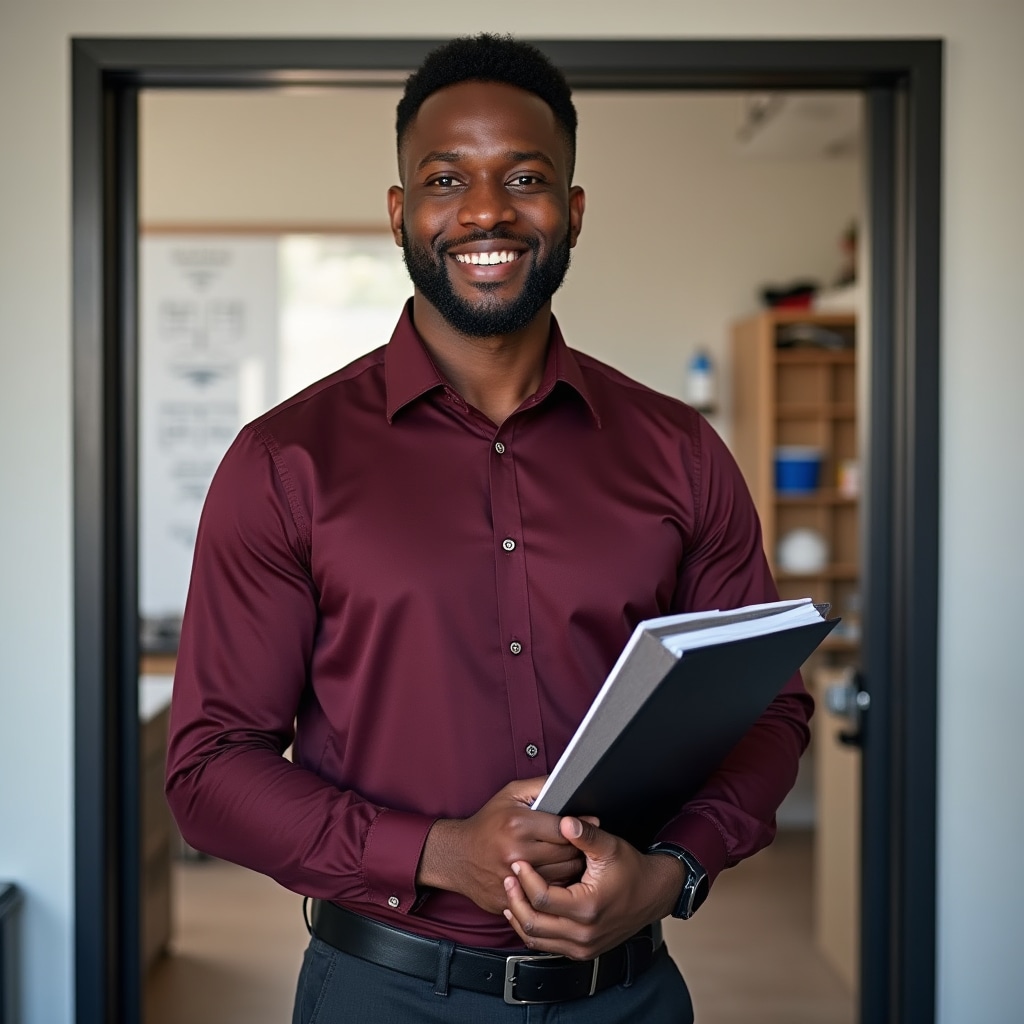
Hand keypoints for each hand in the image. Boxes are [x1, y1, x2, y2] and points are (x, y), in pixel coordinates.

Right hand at [417, 778, 587, 914]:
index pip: (564, 829)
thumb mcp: (510, 794)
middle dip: (579, 848)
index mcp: (518, 824)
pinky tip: (554, 874)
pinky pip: (548, 895)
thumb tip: (569, 784)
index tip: (592, 823)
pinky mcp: (512, 899)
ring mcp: (514, 879)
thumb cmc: (488, 823)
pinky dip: (557, 887)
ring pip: (562, 877)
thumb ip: (541, 786)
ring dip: (571, 868)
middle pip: (567, 854)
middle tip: (582, 842)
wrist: (457, 856)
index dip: (581, 826)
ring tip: (570, 857)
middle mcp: (516, 852)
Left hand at [502, 816, 685, 958]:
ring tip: (511, 893)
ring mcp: (583, 947)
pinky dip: (532, 930)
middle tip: (508, 878)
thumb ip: (585, 835)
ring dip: (519, 917)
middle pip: (533, 924)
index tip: (519, 863)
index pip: (543, 899)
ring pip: (536, 939)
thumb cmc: (632, 870)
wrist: (653, 894)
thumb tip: (565, 823)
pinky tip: (524, 911)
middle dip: (516, 899)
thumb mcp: (610, 847)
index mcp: (589, 908)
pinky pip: (547, 946)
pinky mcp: (582, 951)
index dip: (527, 879)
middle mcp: (584, 933)